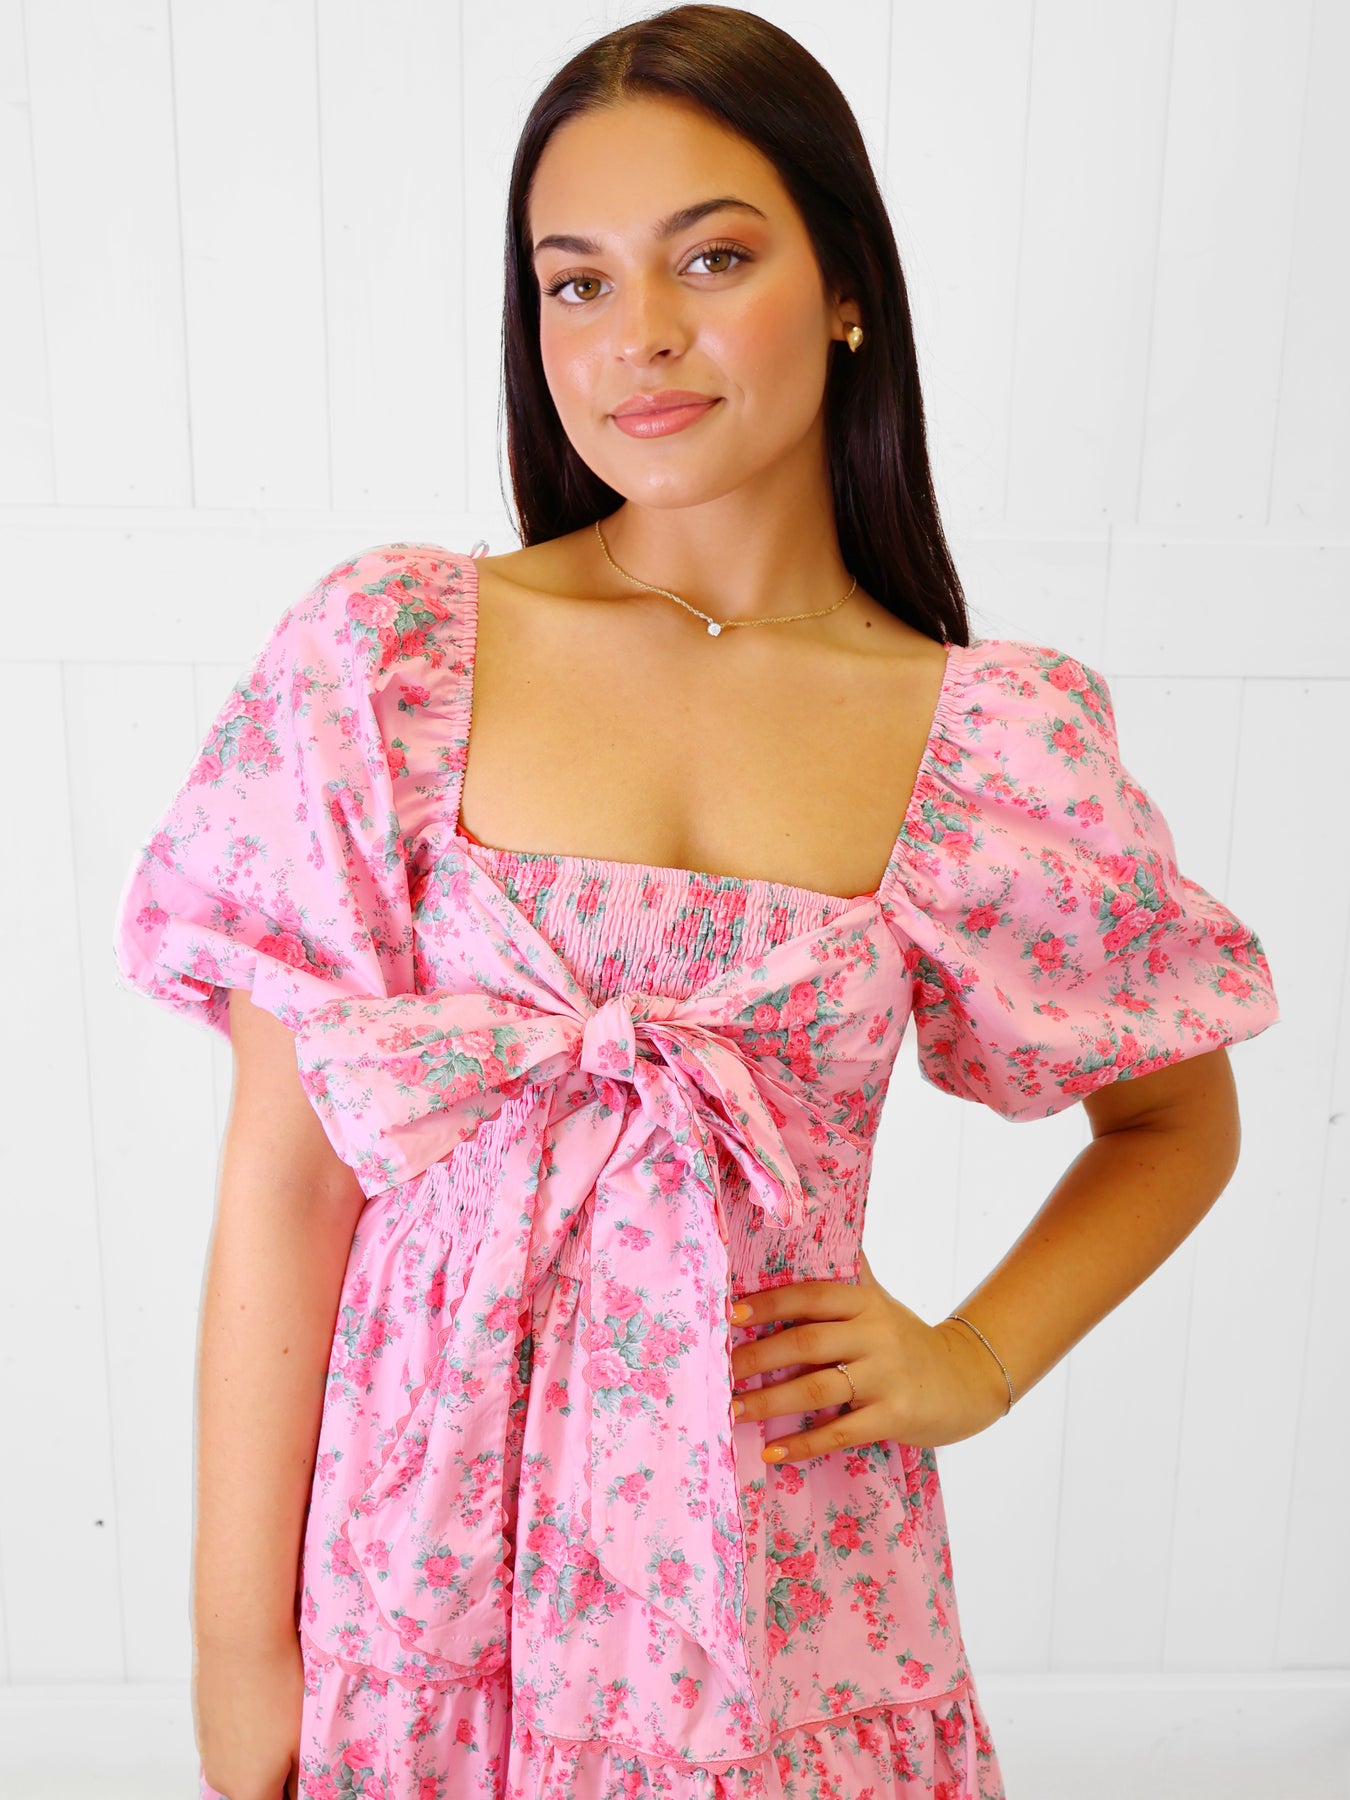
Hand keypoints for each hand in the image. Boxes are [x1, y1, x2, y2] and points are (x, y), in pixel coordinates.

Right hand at [195, 1630, 303, 1799]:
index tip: (302, 1774)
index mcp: (250, 1790)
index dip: (294, 1791)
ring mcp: (208, 1753)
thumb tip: (300, 1788)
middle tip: (297, 1740)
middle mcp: (222, 1779)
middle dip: (278, 1773)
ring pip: (241, 1765)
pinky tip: (259, 1703)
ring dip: (260, 1751)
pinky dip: (244, 1731)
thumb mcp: (303, 1738)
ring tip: (279, 1715)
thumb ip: (301, 1776)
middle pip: (257, 1790)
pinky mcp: (202, 1727)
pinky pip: (227, 1742)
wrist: (239, 1635)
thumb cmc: (275, 1682)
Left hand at [728, 1249, 1011, 1461]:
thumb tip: (804, 1223)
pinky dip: (804, 1444)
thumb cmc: (904, 1340)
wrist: (966, 1380)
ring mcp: (886, 1377)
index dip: (769, 1303)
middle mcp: (876, 1334)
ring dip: (770, 1402)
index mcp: (865, 1302)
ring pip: (818, 1388)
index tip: (730, 1314)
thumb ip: (844, 1275)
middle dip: (758, 1357)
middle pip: (807, 1342)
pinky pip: (842, 1431)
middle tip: (720, 1370)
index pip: (810, 1296)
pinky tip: (773, 1451)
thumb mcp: (877, 1302)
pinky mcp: (896, 1416)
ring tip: (734, 1410)